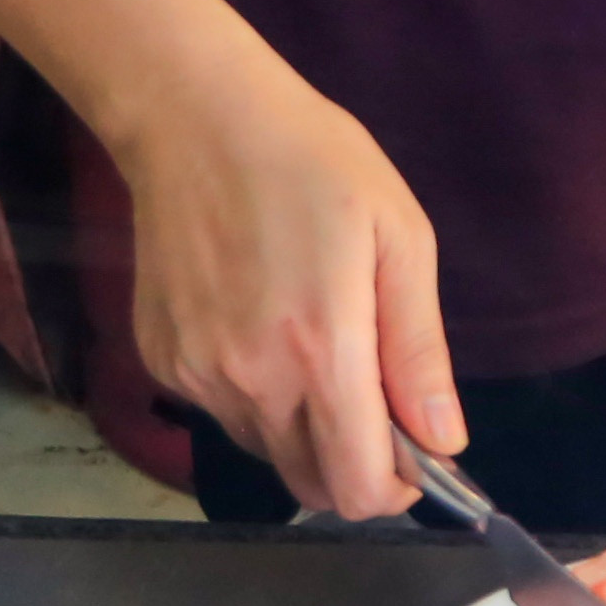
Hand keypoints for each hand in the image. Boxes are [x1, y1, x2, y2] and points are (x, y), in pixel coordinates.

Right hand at [114, 71, 460, 518]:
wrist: (194, 117)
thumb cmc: (313, 162)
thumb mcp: (398, 237)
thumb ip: (418, 351)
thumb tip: (443, 442)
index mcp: (322, 353)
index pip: (357, 489)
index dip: (396, 488)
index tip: (412, 452)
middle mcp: (251, 382)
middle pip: (311, 485)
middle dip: (352, 464)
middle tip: (370, 397)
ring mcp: (197, 376)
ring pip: (266, 450)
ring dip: (301, 428)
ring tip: (309, 340)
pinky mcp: (162, 361)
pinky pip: (221, 411)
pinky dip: (251, 394)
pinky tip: (257, 322)